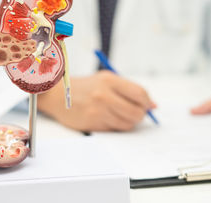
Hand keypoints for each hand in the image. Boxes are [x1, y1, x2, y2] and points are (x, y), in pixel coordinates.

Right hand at [37, 70, 155, 131]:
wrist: (58, 95)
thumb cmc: (86, 87)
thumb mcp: (106, 80)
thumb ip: (129, 90)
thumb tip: (152, 106)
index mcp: (109, 80)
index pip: (140, 94)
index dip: (147, 102)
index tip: (148, 105)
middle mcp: (104, 95)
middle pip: (136, 112)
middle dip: (140, 115)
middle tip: (136, 113)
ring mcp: (98, 110)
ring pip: (127, 124)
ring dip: (128, 122)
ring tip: (120, 114)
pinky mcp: (92, 123)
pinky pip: (114, 129)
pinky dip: (116, 126)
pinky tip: (107, 118)